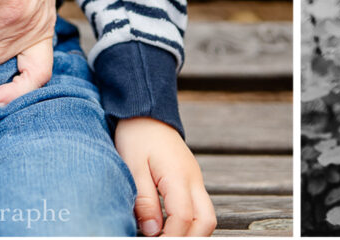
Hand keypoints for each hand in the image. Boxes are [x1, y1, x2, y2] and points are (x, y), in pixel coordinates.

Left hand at [114, 117, 214, 235]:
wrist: (146, 112)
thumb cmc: (137, 137)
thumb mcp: (132, 167)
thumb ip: (144, 199)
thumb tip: (153, 230)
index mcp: (179, 175)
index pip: (183, 217)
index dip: (171, 237)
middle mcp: (193, 179)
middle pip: (206, 221)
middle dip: (190, 238)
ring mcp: (195, 180)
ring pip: (206, 217)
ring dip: (192, 232)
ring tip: (168, 237)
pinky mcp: (191, 181)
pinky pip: (198, 208)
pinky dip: (189, 223)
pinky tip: (169, 227)